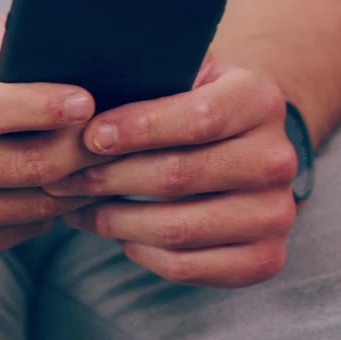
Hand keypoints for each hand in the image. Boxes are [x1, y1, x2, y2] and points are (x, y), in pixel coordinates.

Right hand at [0, 0, 108, 264]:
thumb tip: (19, 41)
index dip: (38, 107)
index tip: (84, 98)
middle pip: (17, 166)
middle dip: (77, 146)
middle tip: (115, 126)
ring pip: (30, 206)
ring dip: (77, 180)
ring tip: (103, 150)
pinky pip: (22, 232)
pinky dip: (54, 206)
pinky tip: (67, 177)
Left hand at [44, 58, 297, 287]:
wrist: (245, 147)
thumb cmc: (191, 104)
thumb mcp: (180, 73)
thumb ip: (144, 75)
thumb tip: (76, 97)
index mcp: (260, 100)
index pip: (197, 118)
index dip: (139, 128)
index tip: (90, 136)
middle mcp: (279, 159)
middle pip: (179, 176)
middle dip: (108, 177)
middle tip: (61, 177)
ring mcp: (277, 214)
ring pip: (177, 228)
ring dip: (114, 220)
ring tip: (76, 206)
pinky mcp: (266, 258)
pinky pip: (187, 266)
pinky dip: (141, 251)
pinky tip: (118, 233)